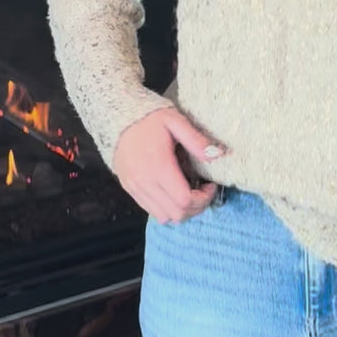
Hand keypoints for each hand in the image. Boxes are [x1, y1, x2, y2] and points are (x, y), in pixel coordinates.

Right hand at [113, 106, 226, 222]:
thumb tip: (219, 155)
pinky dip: (167, 209)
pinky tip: (173, 193)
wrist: (118, 119)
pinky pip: (152, 211)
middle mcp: (145, 182)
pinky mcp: (129, 190)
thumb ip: (197, 140)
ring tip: (190, 194)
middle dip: (196, 207)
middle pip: (177, 213)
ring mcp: (135, 188)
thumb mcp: (175, 122)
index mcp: (159, 167)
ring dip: (182, 211)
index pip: (185, 200)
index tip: (210, 185)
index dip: (203, 199)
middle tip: (204, 192)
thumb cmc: (150, 119)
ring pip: (164, 216)